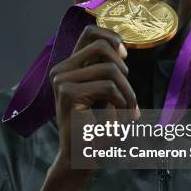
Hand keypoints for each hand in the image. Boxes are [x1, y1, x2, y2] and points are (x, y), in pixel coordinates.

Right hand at [49, 25, 138, 161]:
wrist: (82, 158)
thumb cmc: (98, 128)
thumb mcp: (106, 93)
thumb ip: (108, 70)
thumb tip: (123, 48)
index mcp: (69, 67)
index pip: (89, 32)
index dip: (111, 36)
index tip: (125, 55)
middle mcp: (61, 70)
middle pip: (101, 46)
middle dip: (124, 68)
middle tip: (129, 94)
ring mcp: (62, 80)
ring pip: (110, 69)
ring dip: (128, 92)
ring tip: (129, 110)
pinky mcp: (68, 93)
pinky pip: (108, 87)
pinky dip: (122, 102)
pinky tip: (120, 119)